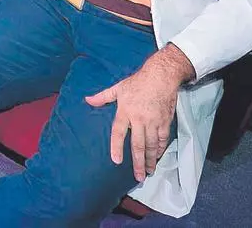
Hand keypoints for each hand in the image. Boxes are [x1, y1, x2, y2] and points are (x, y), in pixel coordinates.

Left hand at [85, 46, 193, 181]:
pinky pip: (162, 139)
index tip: (117, 161)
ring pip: (151, 145)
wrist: (160, 76)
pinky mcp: (164, 121)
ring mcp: (153, 121)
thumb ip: (102, 97)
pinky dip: (160, 149)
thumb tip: (87, 100)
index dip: (117, 147)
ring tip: (149, 171)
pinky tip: (157, 157)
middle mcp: (138, 119)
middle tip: (138, 176)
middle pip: (137, 144)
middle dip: (138, 162)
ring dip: (150, 160)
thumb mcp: (118, 88)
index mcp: (125, 111)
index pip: (118, 132)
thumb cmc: (137, 82)